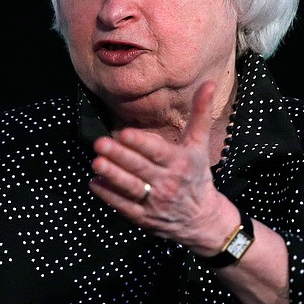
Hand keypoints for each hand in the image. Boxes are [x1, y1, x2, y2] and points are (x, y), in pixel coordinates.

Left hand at [88, 81, 227, 246]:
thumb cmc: (198, 175)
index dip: (141, 143)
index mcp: (180, 163)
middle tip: (100, 143)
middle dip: (119, 156)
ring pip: (130, 188)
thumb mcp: (200, 145)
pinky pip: (124, 207)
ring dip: (112, 175)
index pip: (158, 152)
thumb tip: (208, 83)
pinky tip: (95, 183)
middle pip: (140, 168)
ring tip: (96, 163)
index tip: (125, 133)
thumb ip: (200, 113)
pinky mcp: (144, 218)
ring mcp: (155, 202)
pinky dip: (109, 195)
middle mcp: (168, 183)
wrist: (203, 220)